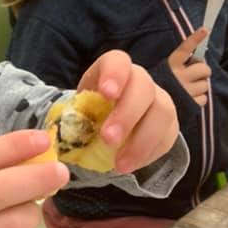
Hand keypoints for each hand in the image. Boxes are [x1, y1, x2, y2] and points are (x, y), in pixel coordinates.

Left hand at [77, 50, 177, 174]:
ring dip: (141, 141)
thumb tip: (58, 136)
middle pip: (143, 88)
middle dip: (127, 115)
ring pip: (162, 113)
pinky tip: (131, 165)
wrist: (108, 126)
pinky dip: (148, 154)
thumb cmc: (90, 114)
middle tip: (108, 139)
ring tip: (120, 164)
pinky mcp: (169, 126)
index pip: (119, 62)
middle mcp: (140, 81)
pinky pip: (166, 138)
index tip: (106, 93)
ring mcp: (159, 102)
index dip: (115, 74)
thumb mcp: (77, 110)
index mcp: (114, 70)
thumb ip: (73, 117)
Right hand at [167, 28, 210, 106]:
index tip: (205, 29)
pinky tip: (189, 99)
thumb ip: (179, 65)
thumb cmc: (161, 86)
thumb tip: (199, 61)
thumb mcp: (164, 71)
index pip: (185, 49)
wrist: (149, 108)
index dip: (195, 39)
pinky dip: (199, 98)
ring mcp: (186, 90)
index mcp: (171, 65)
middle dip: (203, 71)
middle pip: (204, 69)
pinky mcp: (191, 103)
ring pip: (205, 84)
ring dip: (200, 86)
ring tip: (188, 89)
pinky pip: (204, 98)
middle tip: (196, 75)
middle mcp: (179, 76)